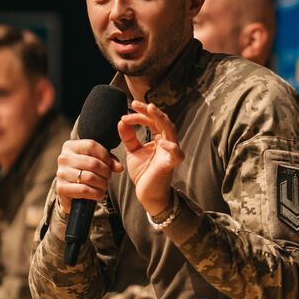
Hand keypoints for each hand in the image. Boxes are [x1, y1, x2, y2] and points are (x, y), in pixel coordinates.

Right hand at [56, 137, 118, 206]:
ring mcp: (61, 173)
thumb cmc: (84, 172)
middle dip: (105, 172)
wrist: (69, 192)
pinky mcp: (61, 188)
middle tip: (108, 178)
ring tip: (104, 186)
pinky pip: (84, 190)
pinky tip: (99, 194)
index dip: (105, 156)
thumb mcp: (96, 162)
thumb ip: (109, 161)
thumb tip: (119, 167)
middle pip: (93, 163)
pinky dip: (96, 194)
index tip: (110, 164)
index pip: (91, 145)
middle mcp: (63, 158)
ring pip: (90, 177)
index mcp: (70, 146)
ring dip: (102, 184)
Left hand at [118, 100, 183, 218]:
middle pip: (162, 121)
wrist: (147, 194)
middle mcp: (166, 143)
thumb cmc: (144, 173)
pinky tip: (163, 143)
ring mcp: (170, 153)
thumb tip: (121, 121)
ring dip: (161, 119)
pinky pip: (176, 154)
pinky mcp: (170, 164)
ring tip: (150, 109)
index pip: (151, 121)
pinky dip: (172, 148)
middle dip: (150, 111)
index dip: (139, 115)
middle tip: (136, 104)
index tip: (125, 115)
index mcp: (158, 139)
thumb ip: (128, 137)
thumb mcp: (133, 152)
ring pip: (170, 131)